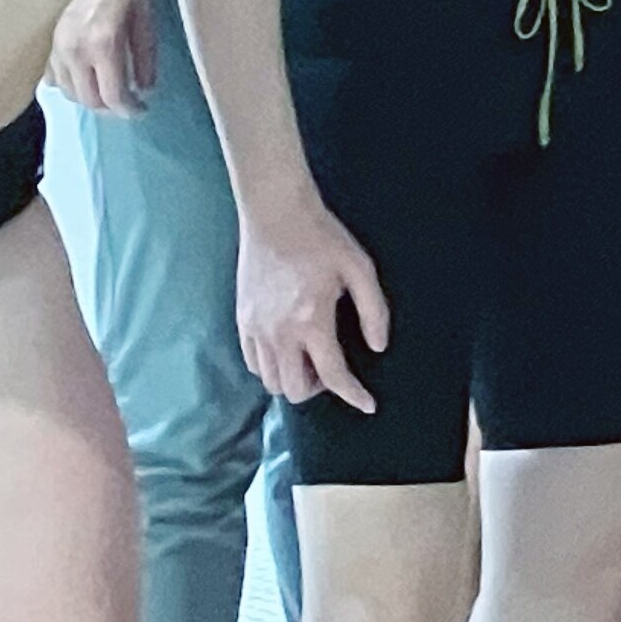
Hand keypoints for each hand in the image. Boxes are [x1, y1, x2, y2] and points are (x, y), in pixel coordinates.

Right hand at [44, 0, 155, 112]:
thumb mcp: (145, 18)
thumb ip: (145, 57)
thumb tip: (146, 87)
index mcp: (103, 44)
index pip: (112, 95)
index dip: (129, 109)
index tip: (141, 109)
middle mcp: (75, 52)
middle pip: (88, 100)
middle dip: (110, 107)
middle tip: (126, 102)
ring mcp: (55, 50)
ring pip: (68, 93)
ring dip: (90, 98)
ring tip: (108, 91)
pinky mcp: (45, 46)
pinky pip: (53, 79)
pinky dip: (70, 85)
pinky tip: (85, 77)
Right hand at [237, 195, 391, 410]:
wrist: (276, 215)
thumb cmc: (322, 239)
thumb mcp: (360, 268)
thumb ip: (373, 311)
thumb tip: (379, 346)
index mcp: (311, 321)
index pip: (332, 375)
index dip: (353, 395)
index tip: (368, 405)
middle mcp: (278, 333)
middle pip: (295, 389)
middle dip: (320, 389)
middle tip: (335, 369)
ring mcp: (255, 329)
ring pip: (270, 381)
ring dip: (294, 380)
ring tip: (312, 359)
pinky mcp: (241, 321)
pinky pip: (253, 363)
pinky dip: (271, 367)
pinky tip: (288, 350)